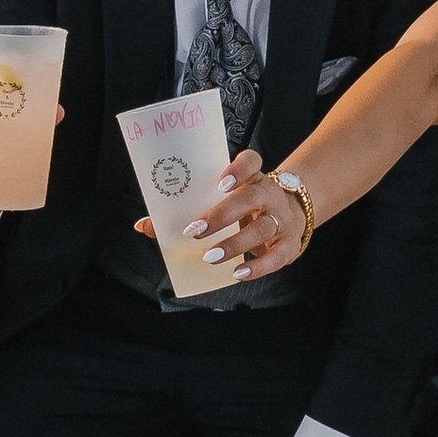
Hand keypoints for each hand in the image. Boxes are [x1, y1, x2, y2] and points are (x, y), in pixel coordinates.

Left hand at [170, 148, 313, 281]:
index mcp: (253, 177)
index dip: (238, 169)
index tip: (219, 183)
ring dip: (234, 243)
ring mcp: (282, 218)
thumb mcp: (224, 201)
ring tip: (209, 257)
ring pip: (262, 228)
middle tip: (194, 230)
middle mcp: (269, 194)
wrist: (293, 214)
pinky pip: (276, 256)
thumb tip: (144, 226)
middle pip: (250, 199)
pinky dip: (258, 267)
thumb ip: (188, 210)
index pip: (251, 162)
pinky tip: (238, 274)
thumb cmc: (246, 207)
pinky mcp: (289, 243)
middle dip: (221, 215)